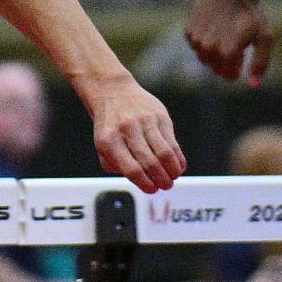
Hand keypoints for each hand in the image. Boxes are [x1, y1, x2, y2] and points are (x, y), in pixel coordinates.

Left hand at [84, 75, 184, 192]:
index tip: (152, 190)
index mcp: (109, 141)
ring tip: (173, 177)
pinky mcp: (160, 115)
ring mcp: (144, 121)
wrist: (113, 92)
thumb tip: (138, 180)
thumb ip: (115, 164)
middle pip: (150, 162)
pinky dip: (178, 157)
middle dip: (161, 179)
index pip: (131, 169)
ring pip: (164, 153)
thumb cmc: (109, 124)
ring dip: (172, 170)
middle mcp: (127, 130)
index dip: (145, 184)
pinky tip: (178, 165)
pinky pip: (172, 141)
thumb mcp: (102, 144)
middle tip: (166, 186)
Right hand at [186, 0, 274, 84]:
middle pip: (214, 67)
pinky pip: (195, 46)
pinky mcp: (189, 31)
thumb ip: (260, 63)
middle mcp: (209, 47)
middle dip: (223, 64)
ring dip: (213, 54)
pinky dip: (203, 43)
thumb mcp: (264, 38)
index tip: (238, 68)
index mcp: (228, 51)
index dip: (233, 72)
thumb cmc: (251, 13)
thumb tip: (252, 85)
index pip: (226, 73)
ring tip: (224, 39)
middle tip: (233, 51)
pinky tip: (213, 31)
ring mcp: (197, 39)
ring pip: (203, 58)